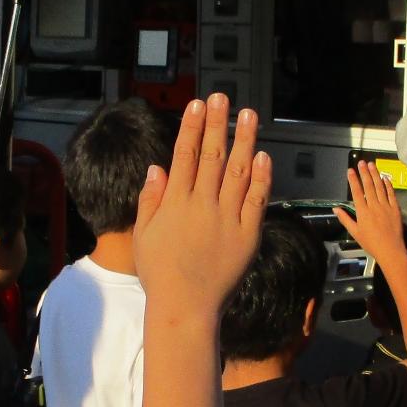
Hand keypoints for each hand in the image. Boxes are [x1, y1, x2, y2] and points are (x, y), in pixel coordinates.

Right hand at [133, 93, 271, 320]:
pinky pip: (257, 200)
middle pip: (212, 155)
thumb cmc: (160, 274)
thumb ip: (151, 200)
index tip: (196, 106)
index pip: (185, 155)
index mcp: (176, 203)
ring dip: (244, 140)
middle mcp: (202, 205)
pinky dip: (261, 177)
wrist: (186, 307)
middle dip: (217, 123)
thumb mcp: (144, 235)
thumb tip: (157, 168)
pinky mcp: (247, 234)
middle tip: (222, 98)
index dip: (191, 128)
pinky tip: (263, 156)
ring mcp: (227, 218)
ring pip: (238, 170)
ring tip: (248, 115)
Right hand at [332, 162, 406, 261]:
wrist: (390, 250)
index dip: (353, 180)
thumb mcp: (355, 232)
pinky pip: (391, 193)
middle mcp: (374, 206)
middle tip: (362, 162)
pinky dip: (388, 185)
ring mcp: (385, 206)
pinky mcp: (395, 208)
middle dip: (364, 173)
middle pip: (368, 186)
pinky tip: (385, 177)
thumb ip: (345, 219)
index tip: (350, 170)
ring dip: (375, 174)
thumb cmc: (371, 243)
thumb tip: (335, 209)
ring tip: (372, 165)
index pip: (356, 192)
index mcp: (363, 212)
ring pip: (380, 187)